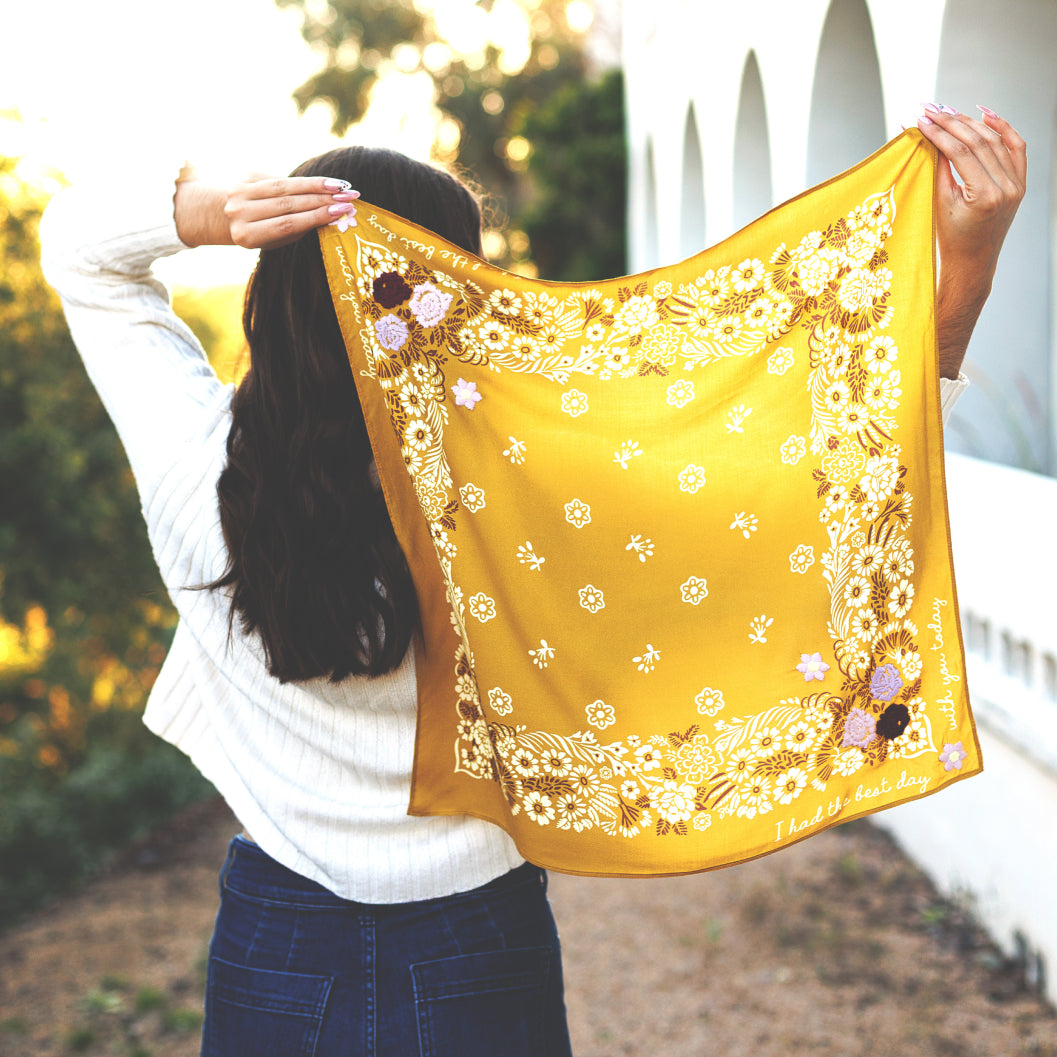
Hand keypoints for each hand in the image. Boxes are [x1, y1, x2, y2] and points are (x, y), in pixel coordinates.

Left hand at [175, 174, 358, 249]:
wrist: (222, 214)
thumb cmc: (259, 232)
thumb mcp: (275, 239)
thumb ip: (298, 228)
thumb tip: (333, 213)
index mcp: (246, 235)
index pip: (287, 223)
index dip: (315, 217)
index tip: (341, 212)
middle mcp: (239, 212)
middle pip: (288, 203)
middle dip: (321, 200)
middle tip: (348, 198)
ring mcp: (240, 191)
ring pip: (285, 186)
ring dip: (316, 185)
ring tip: (341, 186)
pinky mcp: (246, 175)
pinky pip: (280, 178)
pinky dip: (303, 182)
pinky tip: (325, 183)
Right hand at [916, 105, 1025, 376]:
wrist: (973, 261)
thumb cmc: (950, 239)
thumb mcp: (940, 203)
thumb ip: (939, 167)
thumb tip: (927, 136)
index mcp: (985, 196)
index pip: (959, 152)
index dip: (939, 133)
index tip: (922, 119)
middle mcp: (1007, 187)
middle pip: (978, 141)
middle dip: (952, 122)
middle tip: (931, 109)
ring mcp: (1017, 184)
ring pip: (995, 140)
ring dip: (970, 122)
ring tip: (949, 111)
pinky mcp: (1020, 182)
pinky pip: (1015, 146)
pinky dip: (1002, 128)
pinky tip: (985, 114)